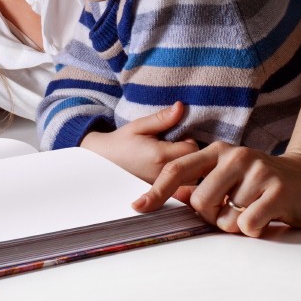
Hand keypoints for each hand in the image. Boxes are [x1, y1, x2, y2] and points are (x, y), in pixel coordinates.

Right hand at [81, 102, 198, 182]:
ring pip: (192, 180)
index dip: (189, 140)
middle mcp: (164, 175)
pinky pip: (182, 190)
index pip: (193, 148)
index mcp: (160, 156)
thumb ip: (162, 118)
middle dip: (191, 156)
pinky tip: (171, 172)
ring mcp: (162, 187)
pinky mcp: (160, 193)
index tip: (178, 137)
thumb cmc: (122, 141)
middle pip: (196, 167)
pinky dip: (182, 181)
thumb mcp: (139, 125)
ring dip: (188, 169)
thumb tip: (181, 107)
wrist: (104, 160)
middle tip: (176, 147)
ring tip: (173, 158)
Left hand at [132, 142, 300, 236]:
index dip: (156, 192)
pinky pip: (248, 224)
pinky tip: (265, 216)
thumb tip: (173, 196)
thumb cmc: (262, 179)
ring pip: (224, 217)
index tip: (138, 207)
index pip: (177, 171)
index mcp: (215, 151)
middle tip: (230, 210)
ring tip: (251, 209)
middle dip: (211, 216)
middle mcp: (233, 156)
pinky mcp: (276, 191)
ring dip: (235, 224)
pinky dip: (253, 229)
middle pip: (199, 201)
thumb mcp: (228, 172)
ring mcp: (256, 172)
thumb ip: (201, 180)